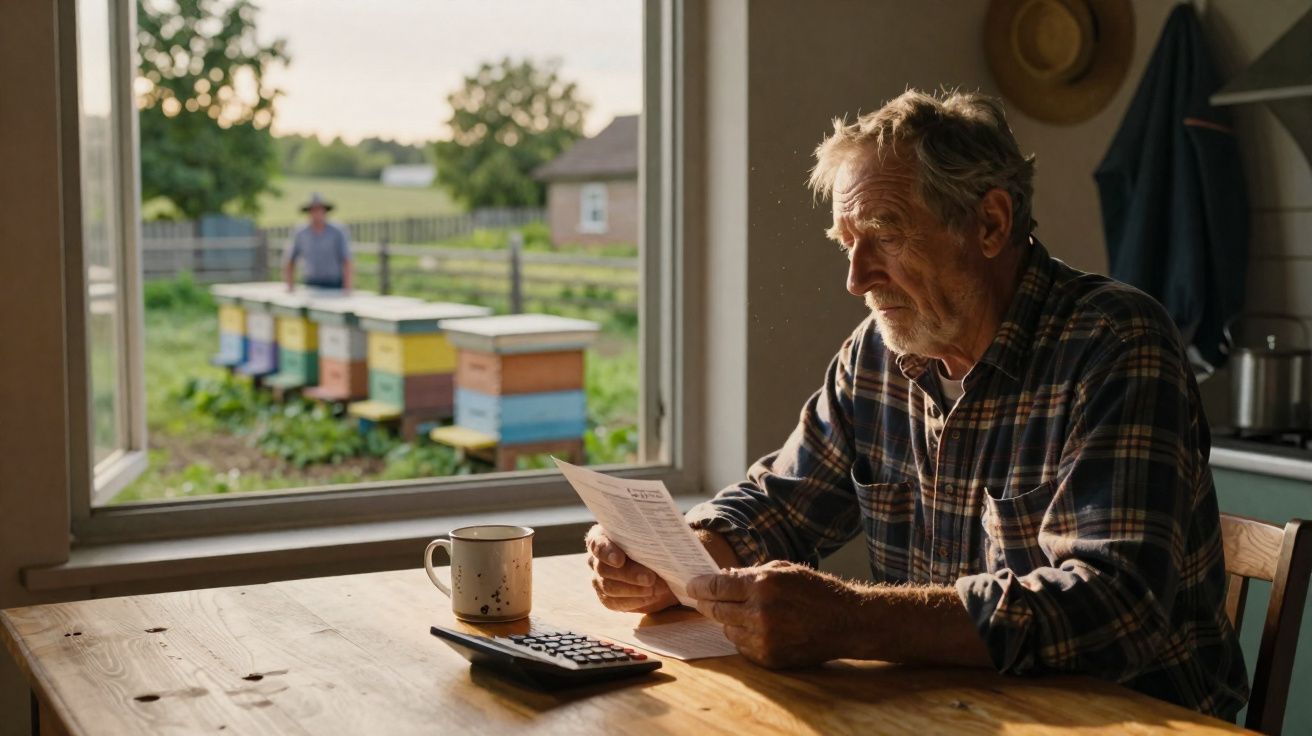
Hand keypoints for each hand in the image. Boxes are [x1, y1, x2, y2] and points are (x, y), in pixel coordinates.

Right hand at [585, 525, 677, 613]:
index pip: (598, 544)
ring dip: (634, 590)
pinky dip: (633, 601)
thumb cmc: (656, 546)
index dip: (607, 552)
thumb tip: (661, 548)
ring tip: (655, 589)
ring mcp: (599, 579)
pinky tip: (648, 598)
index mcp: (603, 536)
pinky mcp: (607, 597)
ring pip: (609, 587)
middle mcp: (597, 558)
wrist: (661, 569)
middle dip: (629, 574)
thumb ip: (652, 541)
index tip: (620, 560)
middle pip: (604, 569)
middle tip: (650, 578)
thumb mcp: (656, 540)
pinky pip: (614, 602)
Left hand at [687, 560, 856, 668]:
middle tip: (701, 599)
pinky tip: (757, 628)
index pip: (716, 587)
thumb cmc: (815, 591)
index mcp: (763, 584)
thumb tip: (721, 578)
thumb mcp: (784, 570)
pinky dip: (743, 637)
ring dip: (728, 620)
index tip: (690, 586)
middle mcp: (760, 612)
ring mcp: (764, 638)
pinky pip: (742, 647)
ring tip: (741, 612)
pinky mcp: (769, 657)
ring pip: (727, 629)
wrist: (846, 622)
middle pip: (716, 610)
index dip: (699, 586)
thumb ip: (750, 574)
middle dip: (706, 603)